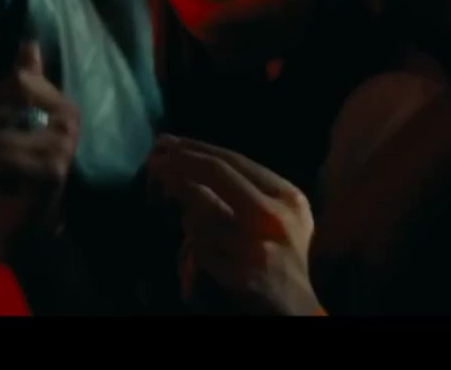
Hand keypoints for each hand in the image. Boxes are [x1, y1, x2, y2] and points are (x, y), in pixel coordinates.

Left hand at [0, 42, 79, 262]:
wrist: (26, 224)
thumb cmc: (17, 170)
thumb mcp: (17, 121)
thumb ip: (26, 83)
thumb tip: (29, 42)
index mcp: (63, 105)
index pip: (18, 79)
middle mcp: (69, 119)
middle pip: (7, 102)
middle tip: (0, 154)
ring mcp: (63, 144)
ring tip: (2, 169)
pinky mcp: (52, 170)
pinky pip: (2, 158)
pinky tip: (2, 183)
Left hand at [149, 136, 321, 315]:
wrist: (297, 306)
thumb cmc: (282, 257)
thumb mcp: (279, 216)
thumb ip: (248, 191)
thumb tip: (192, 161)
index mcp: (288, 195)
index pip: (235, 161)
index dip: (197, 149)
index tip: (168, 143)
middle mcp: (276, 215)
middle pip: (218, 176)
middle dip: (180, 165)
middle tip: (153, 161)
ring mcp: (261, 244)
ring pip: (202, 215)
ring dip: (188, 221)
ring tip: (189, 227)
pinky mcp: (245, 274)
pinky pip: (200, 252)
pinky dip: (193, 254)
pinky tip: (199, 260)